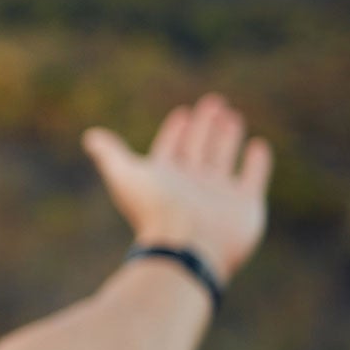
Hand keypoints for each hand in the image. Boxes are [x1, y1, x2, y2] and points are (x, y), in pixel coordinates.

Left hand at [82, 94, 271, 283]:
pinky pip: (253, 177)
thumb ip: (110, 154)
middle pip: (199, 148)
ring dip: (227, 137)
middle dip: (205, 126)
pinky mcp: (245, 204)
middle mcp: (192, 184)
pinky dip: (256, 162)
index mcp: (164, 177)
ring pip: (224, 157)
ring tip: (232, 116)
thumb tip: (91, 137)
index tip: (182, 113)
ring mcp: (219, 194)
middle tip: (214, 101)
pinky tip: (258, 146)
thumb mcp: (126, 175)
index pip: (171, 147)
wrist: (187, 248)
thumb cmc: (154, 210)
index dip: (175, 131)